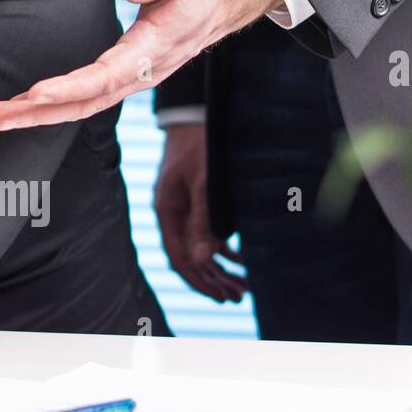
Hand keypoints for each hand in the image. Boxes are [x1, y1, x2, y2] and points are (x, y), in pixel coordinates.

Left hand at [0, 0, 282, 129]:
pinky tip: (27, 107)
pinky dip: (56, 106)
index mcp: (154, 48)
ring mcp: (133, 78)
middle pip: (85, 103)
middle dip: (39, 113)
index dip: (70, 87)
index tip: (35, 92)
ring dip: (40, 115)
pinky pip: (87, 98)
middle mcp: (141, 72)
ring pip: (83, 106)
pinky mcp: (125, 75)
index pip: (106, 74)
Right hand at [155, 124, 246, 301]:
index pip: (180, 258)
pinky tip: (240, 260)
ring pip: (201, 249)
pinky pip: (209, 234)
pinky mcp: (198, 202)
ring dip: (221, 268)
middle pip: (192, 258)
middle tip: (238, 297)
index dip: (200, 280)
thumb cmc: (199, 144)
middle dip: (214, 280)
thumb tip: (204, 259)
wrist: (197, 114)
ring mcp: (186, 209)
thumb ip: (204, 221)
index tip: (220, 297)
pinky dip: (224, 249)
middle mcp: (175, 215)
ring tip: (242, 286)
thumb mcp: (204, 183)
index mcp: (169, 212)